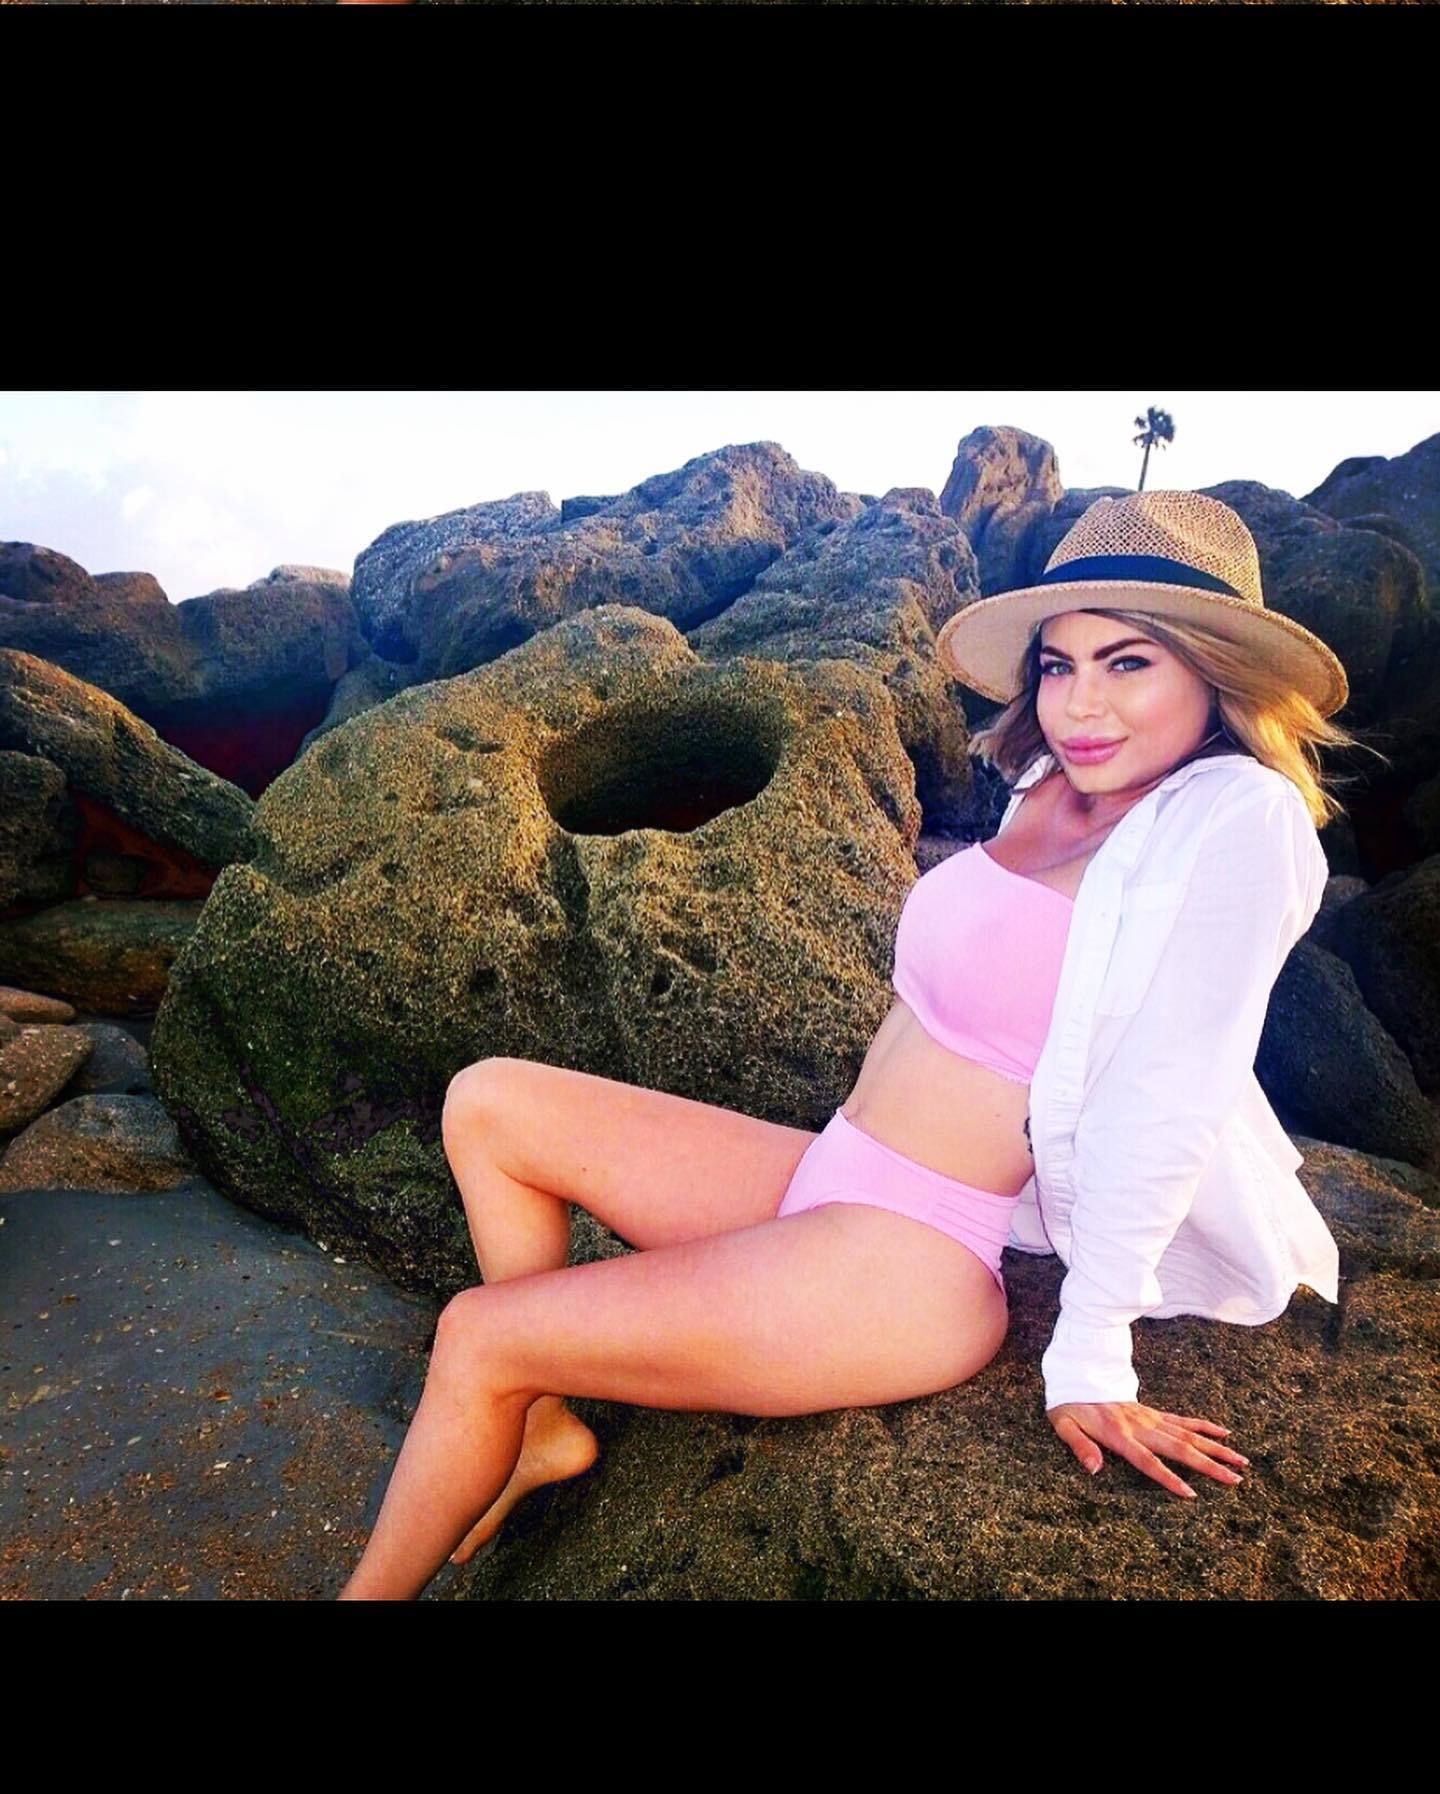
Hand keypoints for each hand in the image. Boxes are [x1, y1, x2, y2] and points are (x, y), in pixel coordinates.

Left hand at [1047, 1401, 1248, 1498]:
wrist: (1078, 1375)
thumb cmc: (1070, 1406)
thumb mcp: (1063, 1425)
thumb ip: (1079, 1447)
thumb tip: (1094, 1469)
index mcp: (1119, 1434)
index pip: (1147, 1460)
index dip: (1168, 1477)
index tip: (1191, 1493)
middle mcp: (1140, 1425)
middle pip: (1179, 1448)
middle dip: (1209, 1465)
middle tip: (1236, 1479)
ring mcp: (1150, 1418)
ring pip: (1188, 1434)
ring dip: (1216, 1448)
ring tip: (1241, 1461)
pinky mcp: (1153, 1412)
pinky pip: (1183, 1420)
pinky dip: (1205, 1426)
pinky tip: (1225, 1433)